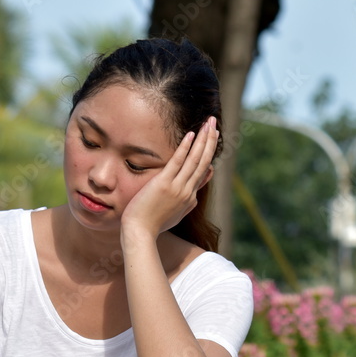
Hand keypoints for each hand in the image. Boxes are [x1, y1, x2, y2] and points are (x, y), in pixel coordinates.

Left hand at [120, 117, 218, 240]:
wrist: (140, 233)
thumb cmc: (152, 226)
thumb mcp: (174, 217)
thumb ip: (186, 206)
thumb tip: (194, 199)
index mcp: (189, 198)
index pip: (202, 172)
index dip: (209, 154)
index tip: (212, 139)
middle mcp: (187, 191)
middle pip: (203, 161)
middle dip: (210, 141)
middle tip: (215, 123)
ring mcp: (177, 187)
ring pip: (195, 159)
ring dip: (203, 139)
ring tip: (209, 123)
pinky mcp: (164, 184)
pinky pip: (178, 162)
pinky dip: (185, 148)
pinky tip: (191, 134)